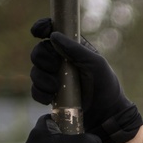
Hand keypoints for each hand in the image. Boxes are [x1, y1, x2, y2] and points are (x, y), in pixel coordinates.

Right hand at [29, 18, 142, 142]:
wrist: (107, 115)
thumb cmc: (106, 86)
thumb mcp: (96, 64)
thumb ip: (77, 49)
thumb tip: (53, 36)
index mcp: (73, 49)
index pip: (53, 32)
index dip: (42, 28)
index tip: (38, 32)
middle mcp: (61, 61)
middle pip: (39, 51)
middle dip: (42, 58)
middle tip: (55, 68)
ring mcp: (55, 78)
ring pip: (35, 71)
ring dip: (42, 78)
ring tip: (56, 87)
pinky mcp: (51, 95)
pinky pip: (36, 90)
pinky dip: (40, 93)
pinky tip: (51, 97)